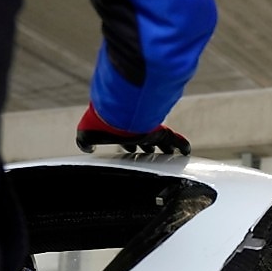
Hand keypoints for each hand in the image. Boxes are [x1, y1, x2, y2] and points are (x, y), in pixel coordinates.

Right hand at [75, 103, 190, 154]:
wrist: (117, 113)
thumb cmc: (101, 122)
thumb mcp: (86, 133)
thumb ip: (84, 142)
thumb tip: (86, 148)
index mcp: (121, 130)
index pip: (127, 140)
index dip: (129, 148)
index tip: (130, 151)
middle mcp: (137, 129)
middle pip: (146, 140)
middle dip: (150, 148)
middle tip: (155, 155)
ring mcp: (150, 130)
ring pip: (163, 141)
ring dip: (168, 149)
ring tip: (174, 157)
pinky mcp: (161, 131)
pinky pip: (176, 140)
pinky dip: (182, 145)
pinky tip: (187, 152)